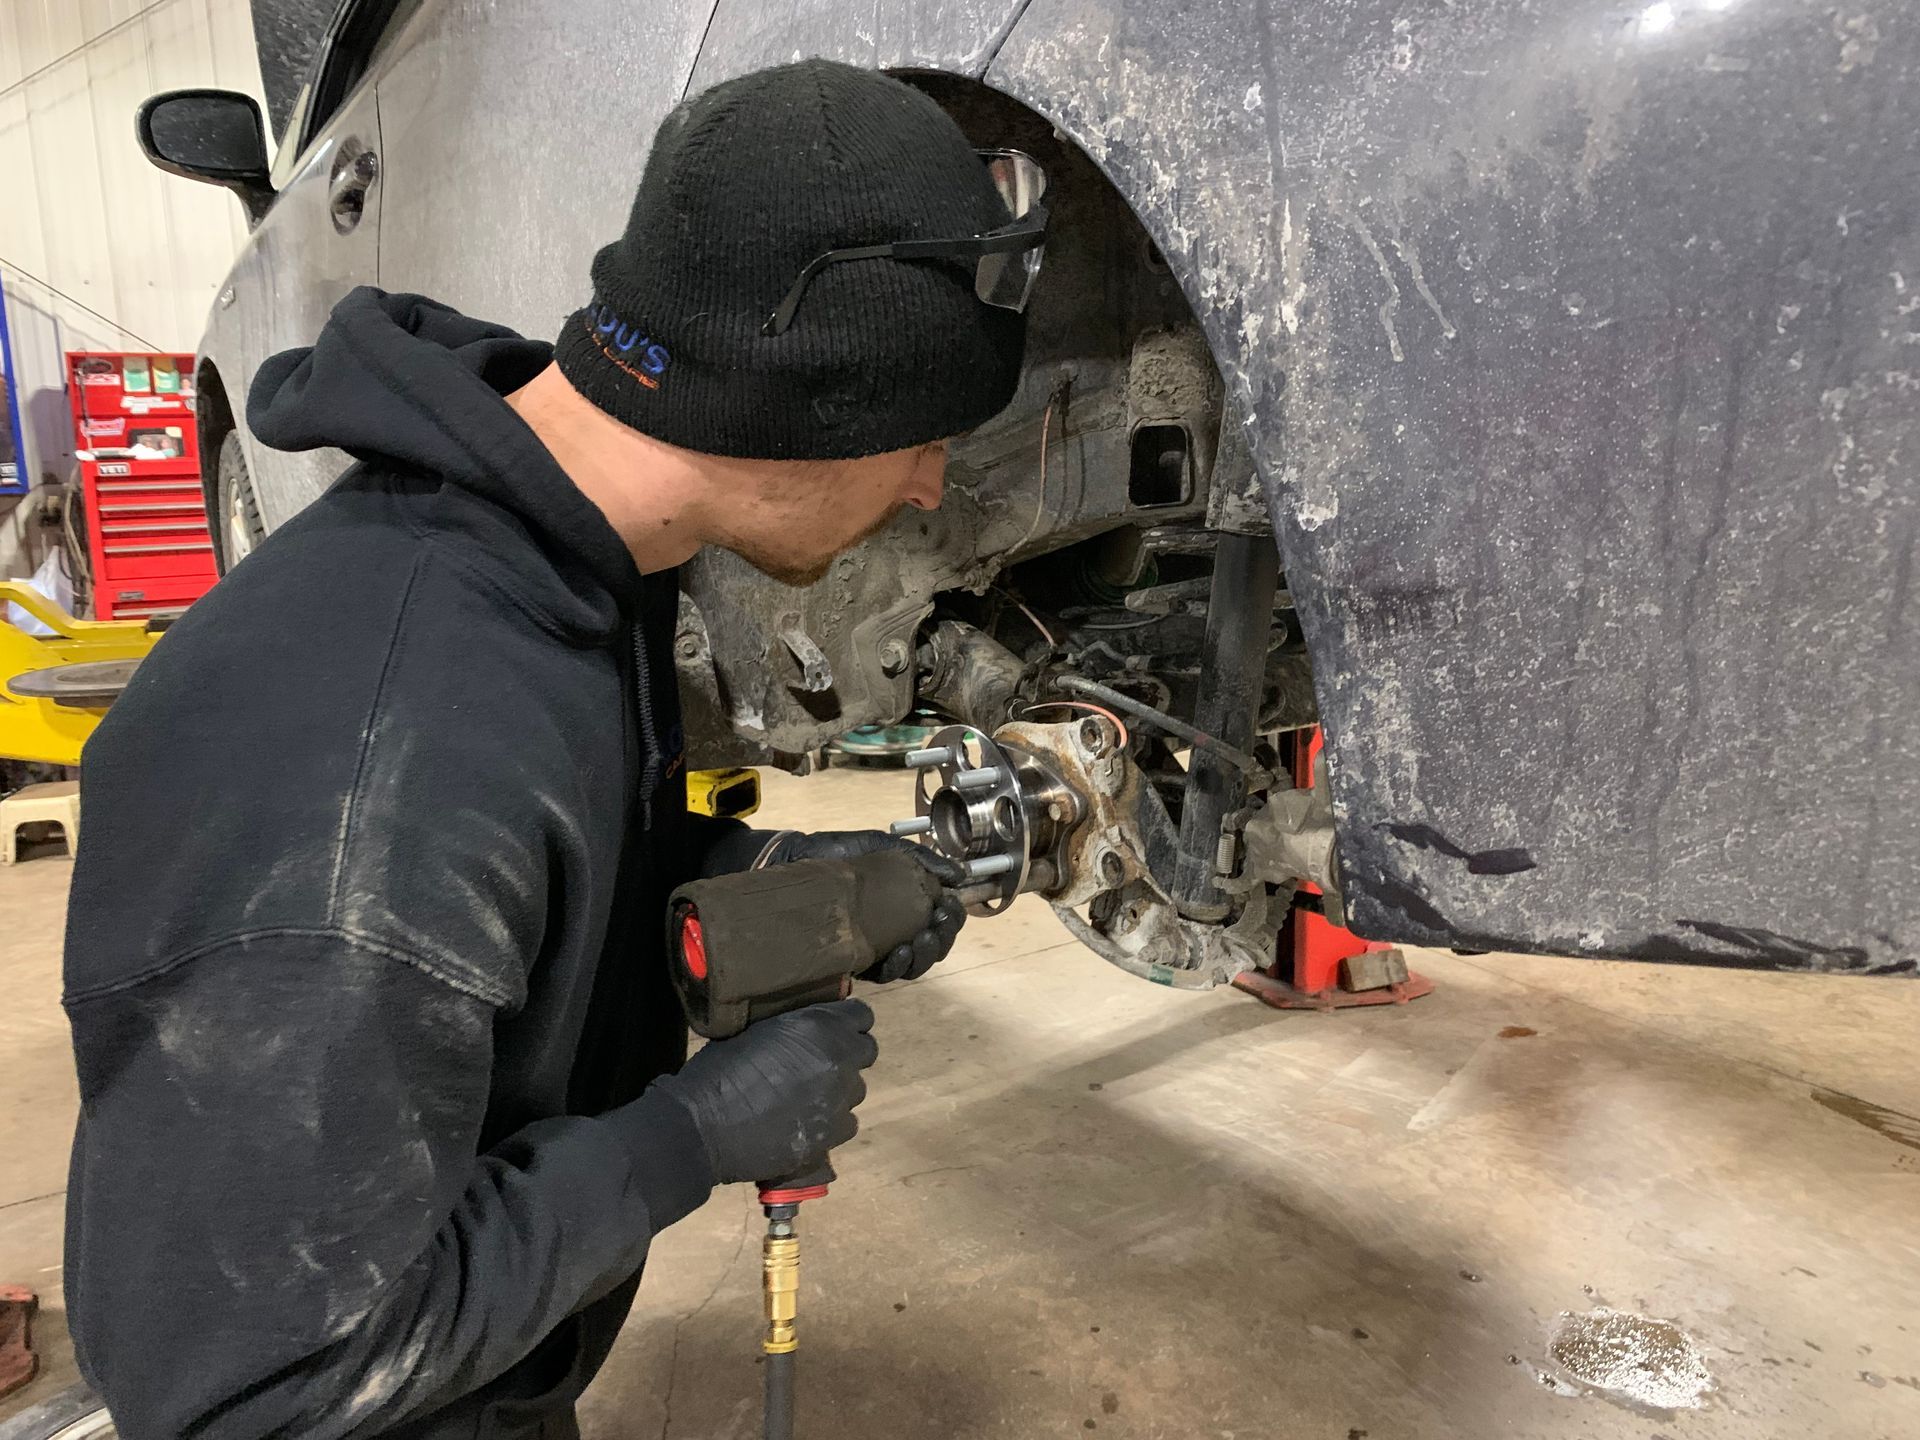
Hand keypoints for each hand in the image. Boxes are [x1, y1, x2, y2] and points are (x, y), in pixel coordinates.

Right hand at [655, 999, 877, 1186]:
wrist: (704, 1127)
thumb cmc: (720, 1070)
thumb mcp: (759, 1030)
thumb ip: (795, 1029)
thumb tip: (808, 1030)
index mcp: (819, 1027)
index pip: (861, 1016)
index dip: (847, 1022)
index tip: (832, 1029)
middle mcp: (838, 1061)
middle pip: (866, 1051)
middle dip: (848, 1054)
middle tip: (819, 1062)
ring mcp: (838, 1101)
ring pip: (856, 1090)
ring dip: (838, 1089)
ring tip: (808, 1096)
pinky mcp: (831, 1136)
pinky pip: (847, 1123)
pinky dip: (832, 1122)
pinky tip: (807, 1122)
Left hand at [769, 830, 968, 982]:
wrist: (793, 863)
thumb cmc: (835, 854)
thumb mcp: (882, 847)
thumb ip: (921, 860)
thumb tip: (959, 875)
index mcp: (905, 904)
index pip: (939, 919)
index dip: (952, 917)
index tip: (951, 905)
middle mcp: (894, 930)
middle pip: (933, 947)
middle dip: (943, 938)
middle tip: (938, 924)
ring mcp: (876, 948)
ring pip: (914, 965)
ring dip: (924, 955)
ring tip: (921, 939)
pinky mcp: (854, 962)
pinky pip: (885, 974)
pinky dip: (897, 966)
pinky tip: (899, 951)